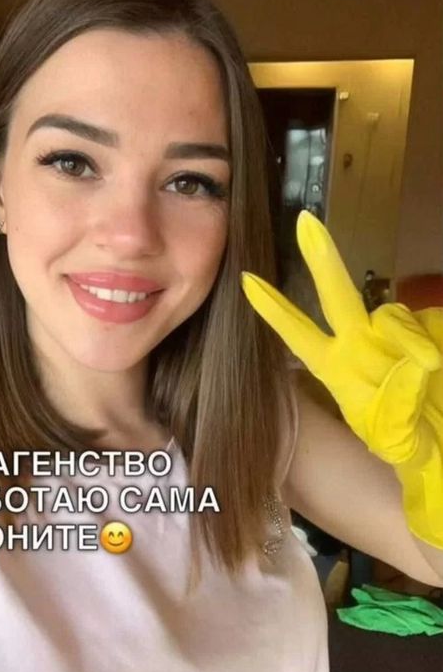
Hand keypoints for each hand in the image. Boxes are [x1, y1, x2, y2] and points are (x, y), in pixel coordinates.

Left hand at [239, 210, 441, 466]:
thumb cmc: (415, 447)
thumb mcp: (396, 436)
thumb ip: (397, 402)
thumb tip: (413, 362)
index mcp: (339, 370)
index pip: (299, 337)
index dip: (276, 311)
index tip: (246, 282)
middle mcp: (362, 346)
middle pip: (337, 298)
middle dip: (322, 260)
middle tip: (305, 223)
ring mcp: (396, 336)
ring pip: (392, 316)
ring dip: (409, 341)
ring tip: (430, 371)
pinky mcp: (432, 330)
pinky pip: (429, 326)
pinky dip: (432, 344)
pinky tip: (438, 367)